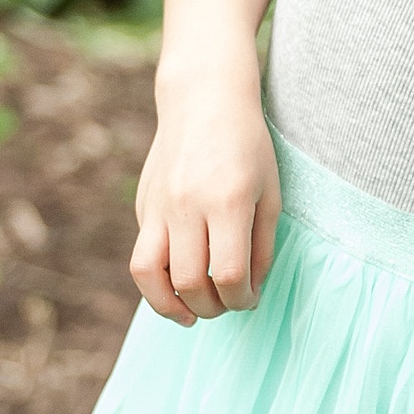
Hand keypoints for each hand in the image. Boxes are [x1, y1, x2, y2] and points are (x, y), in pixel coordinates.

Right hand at [130, 68, 280, 325]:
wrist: (204, 100)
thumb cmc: (248, 146)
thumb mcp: (270, 193)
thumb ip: (262, 246)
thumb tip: (249, 292)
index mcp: (228, 201)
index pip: (230, 275)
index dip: (242, 300)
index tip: (250, 299)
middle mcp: (188, 205)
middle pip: (190, 282)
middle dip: (211, 308)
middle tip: (225, 304)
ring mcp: (159, 205)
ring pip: (148, 276)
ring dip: (169, 306)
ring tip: (189, 313)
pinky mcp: (143, 205)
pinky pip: (143, 254)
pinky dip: (158, 280)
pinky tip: (177, 282)